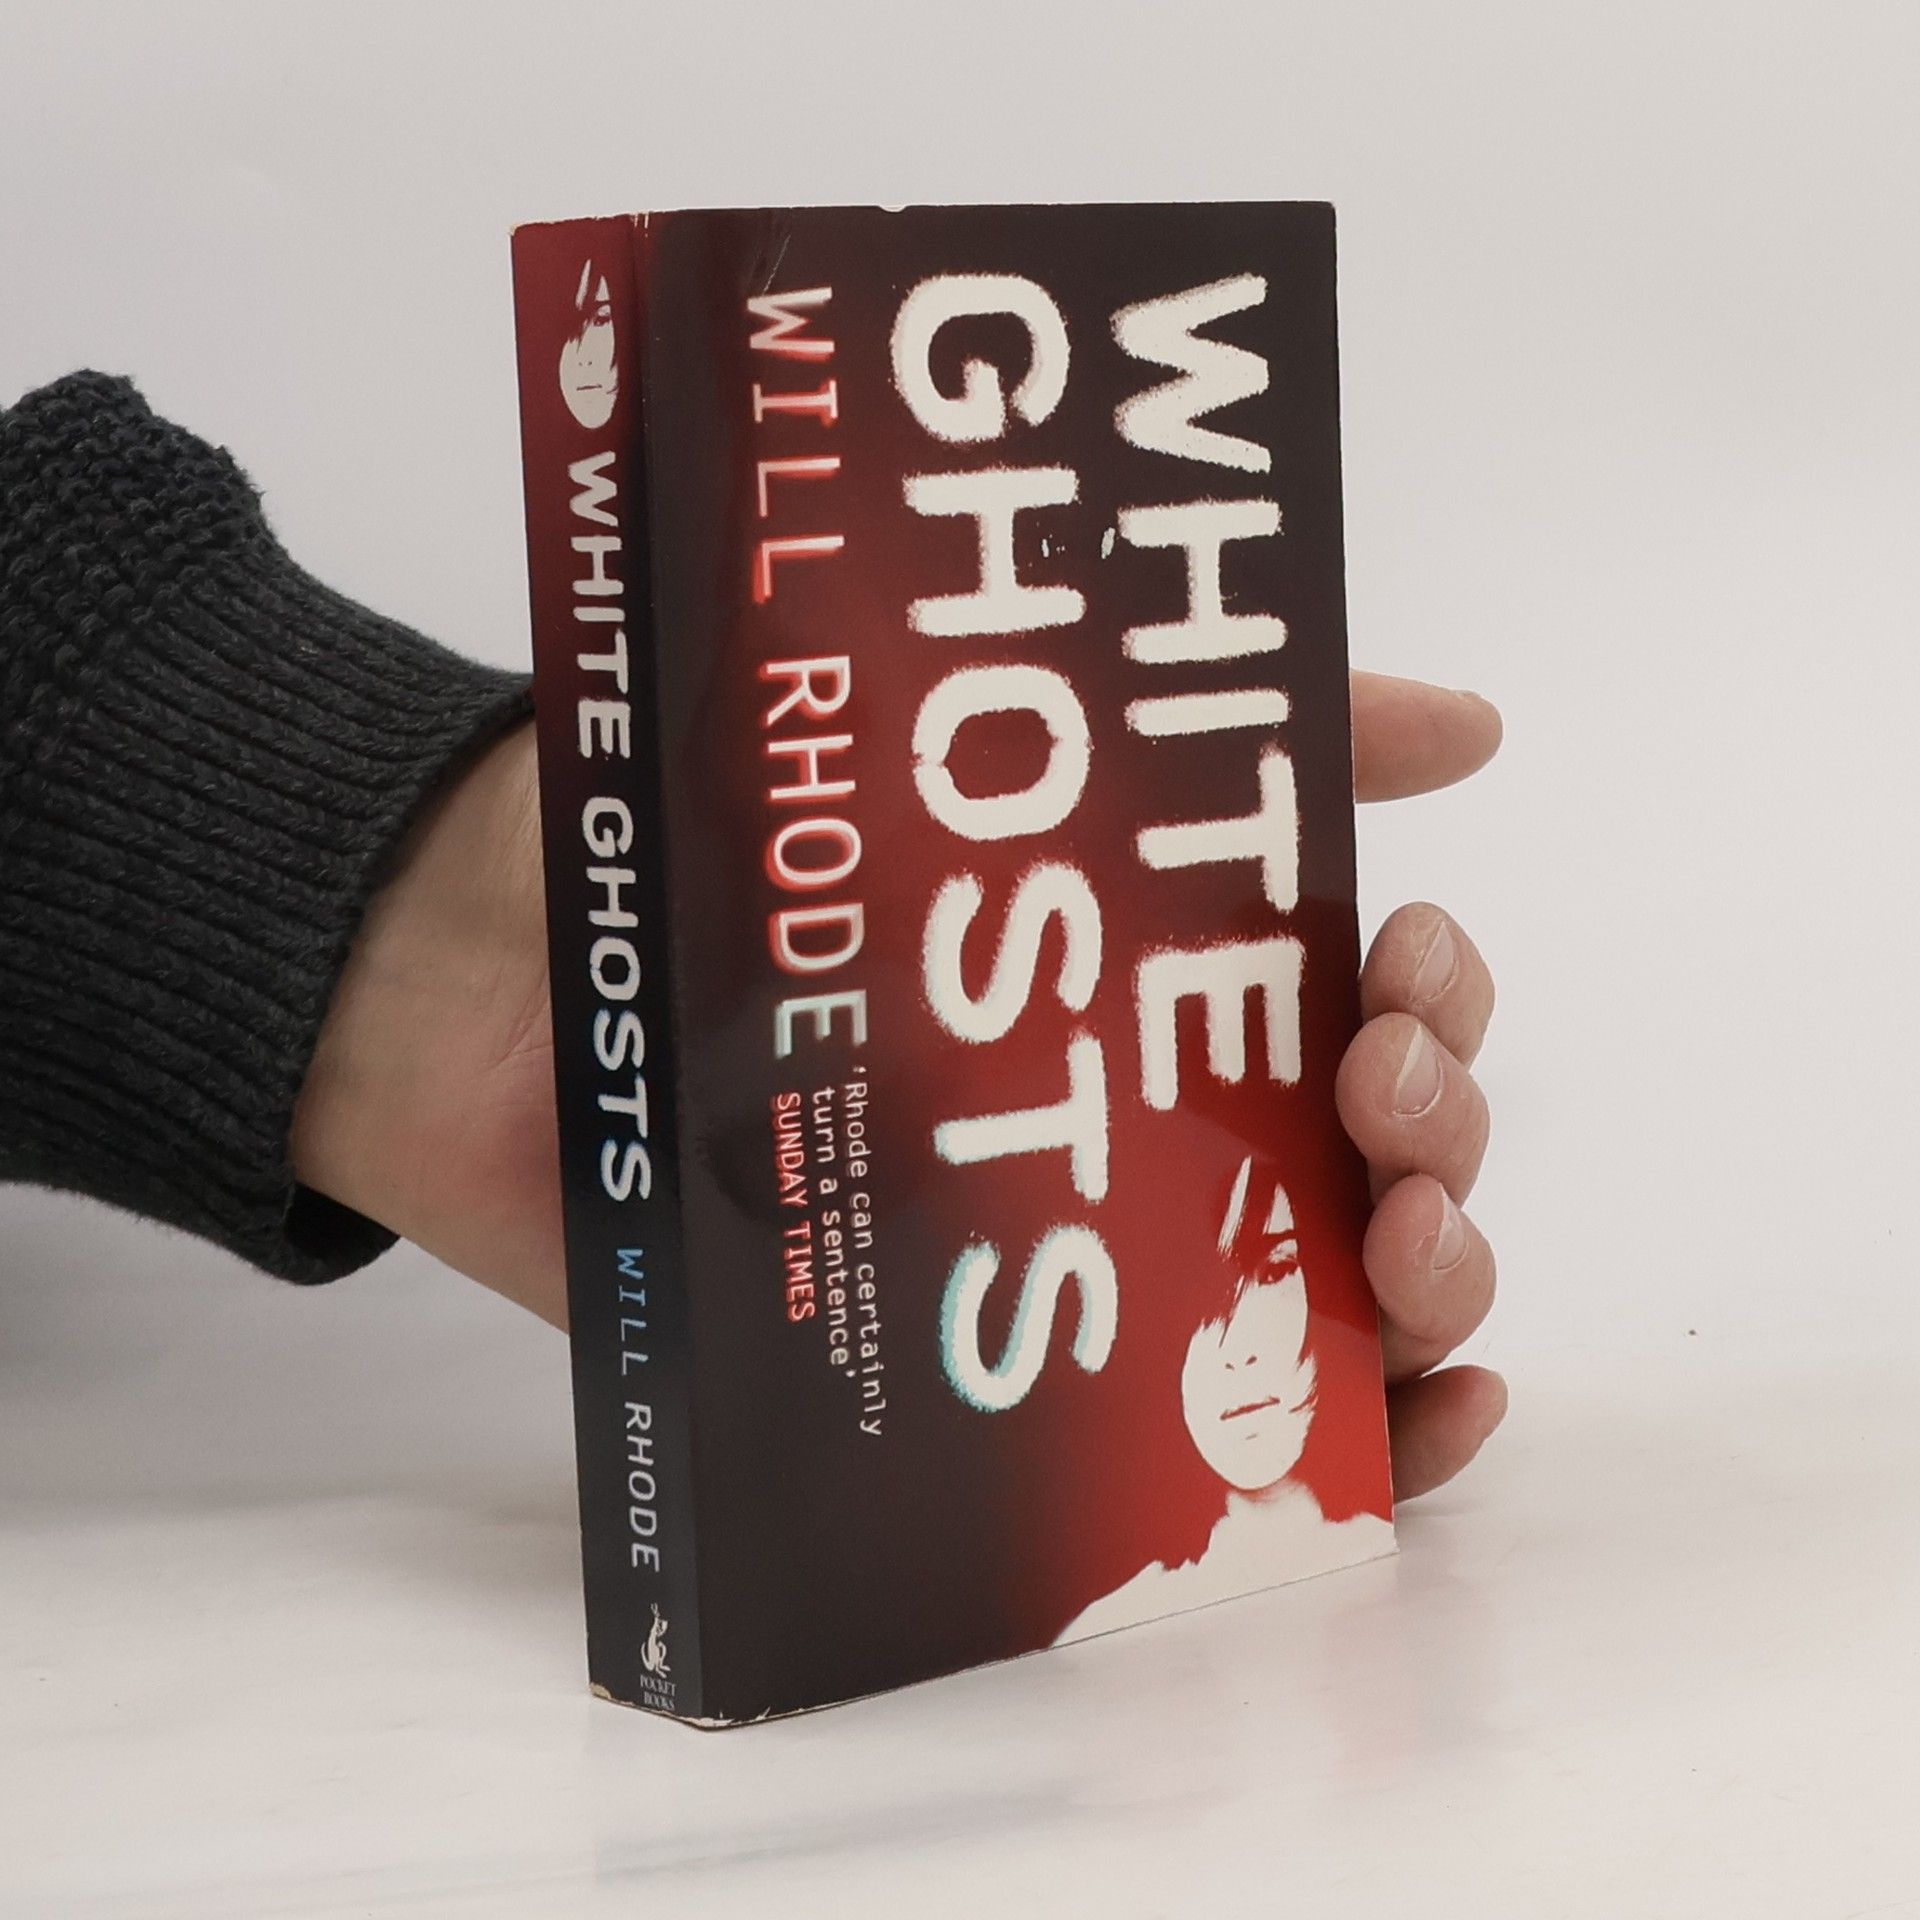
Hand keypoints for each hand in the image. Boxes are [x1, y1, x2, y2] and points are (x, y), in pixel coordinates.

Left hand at [294, 674, 1506, 1502]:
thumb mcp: (952, 735)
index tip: (1397, 978)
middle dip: (1440, 1133)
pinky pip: (1205, 1428)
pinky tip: (1425, 1420)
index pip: (1372, 988)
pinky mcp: (997, 1357)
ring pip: (1328, 1284)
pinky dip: (1352, 1440)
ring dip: (1431, 1282)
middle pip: (1380, 1143)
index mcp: (1146, 956)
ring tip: (1405, 1261)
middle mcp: (1139, 1095)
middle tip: (1379, 1110)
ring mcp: (1078, 1232)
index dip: (1435, 992)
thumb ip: (1187, 732)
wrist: (469, 981)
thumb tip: (1473, 724)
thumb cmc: (706, 840)